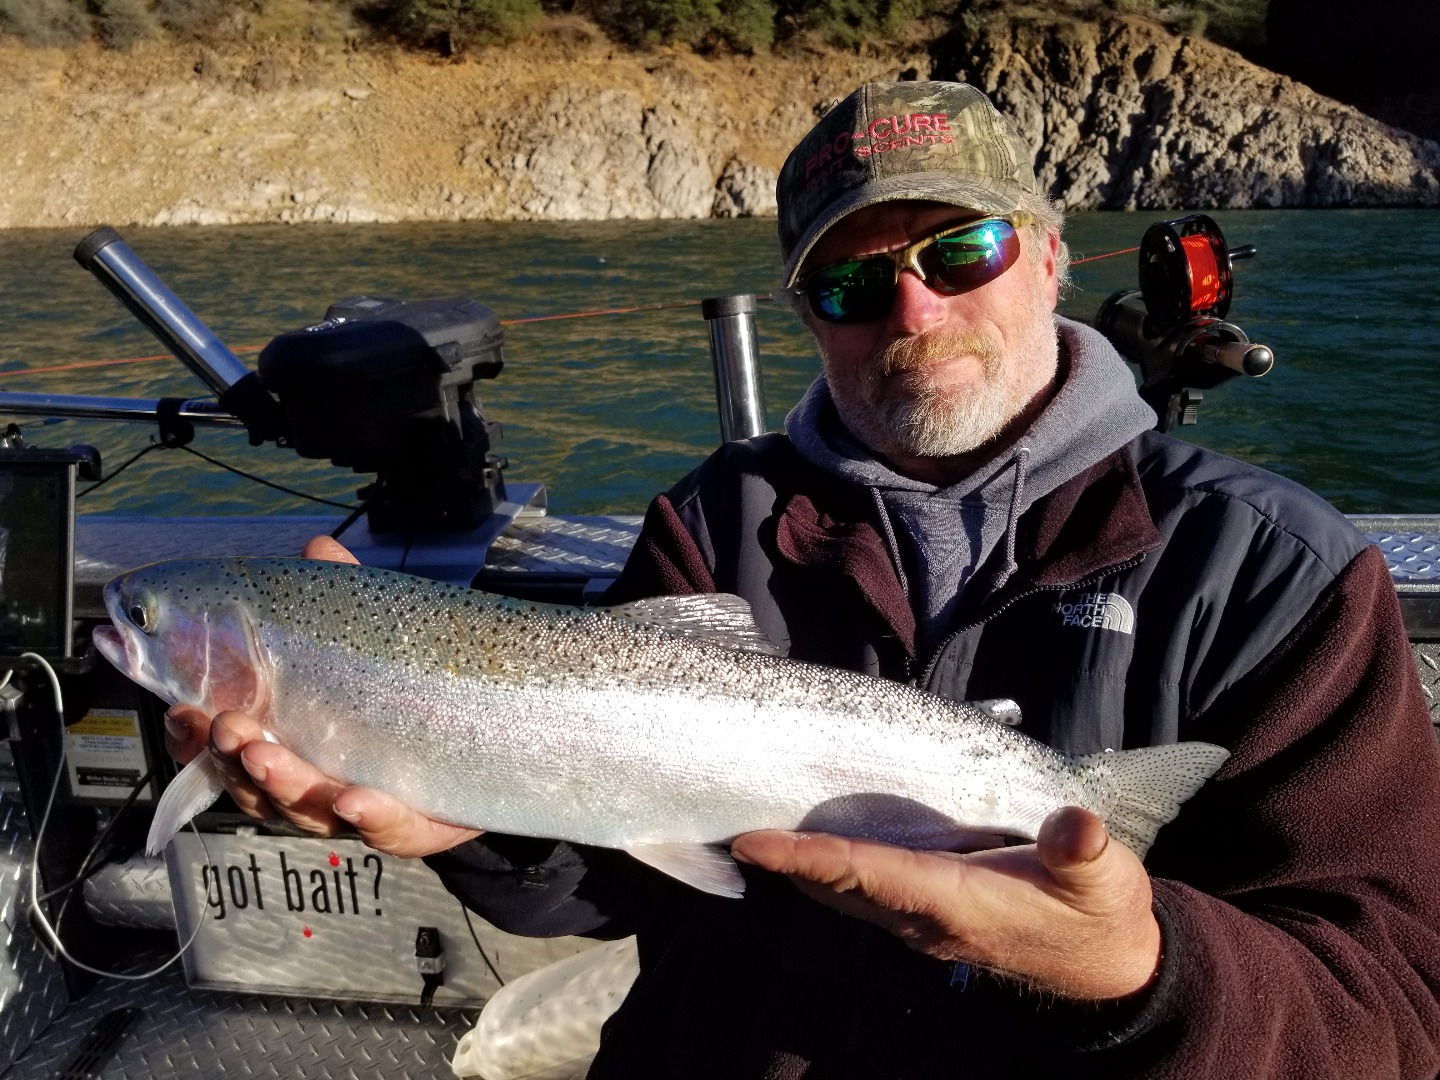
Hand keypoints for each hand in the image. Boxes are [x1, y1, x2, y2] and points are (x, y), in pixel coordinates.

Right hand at [160, 535, 481, 857]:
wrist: (488, 743)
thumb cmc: (407, 694)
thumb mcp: (372, 638)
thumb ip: (343, 597)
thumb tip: (318, 547)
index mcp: (286, 740)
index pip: (221, 747)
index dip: (194, 736)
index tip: (182, 710)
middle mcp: (311, 783)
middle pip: (254, 784)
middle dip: (232, 758)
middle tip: (227, 727)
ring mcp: (359, 809)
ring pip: (307, 810)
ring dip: (284, 785)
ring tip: (269, 757)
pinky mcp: (414, 827)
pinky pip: (388, 830)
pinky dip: (369, 817)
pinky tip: (356, 799)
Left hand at [730, 807, 1160, 1000]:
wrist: (1108, 968)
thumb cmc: (1100, 915)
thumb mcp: (1103, 879)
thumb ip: (1082, 851)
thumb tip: (1076, 825)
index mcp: (954, 901)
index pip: (864, 871)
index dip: (807, 857)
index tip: (755, 841)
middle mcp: (924, 917)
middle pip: (836, 885)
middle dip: (784, 860)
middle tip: (732, 825)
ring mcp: (922, 923)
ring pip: (844, 893)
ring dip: (799, 867)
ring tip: (755, 832)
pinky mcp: (928, 917)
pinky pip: (862, 893)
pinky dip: (828, 871)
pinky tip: (811, 849)